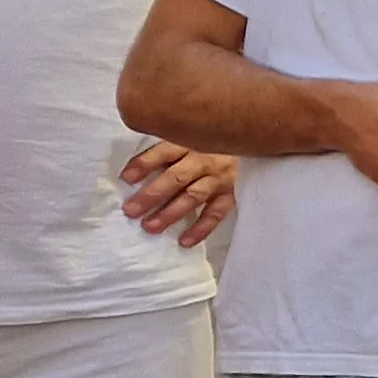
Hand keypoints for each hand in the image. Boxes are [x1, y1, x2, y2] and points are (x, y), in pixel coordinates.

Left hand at [117, 141, 237, 246]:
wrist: (252, 138)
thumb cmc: (210, 143)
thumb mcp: (190, 137)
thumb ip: (167, 149)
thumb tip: (133, 162)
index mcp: (191, 142)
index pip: (165, 152)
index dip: (144, 164)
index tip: (125, 178)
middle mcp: (206, 159)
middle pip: (176, 177)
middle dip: (152, 195)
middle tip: (131, 210)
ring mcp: (220, 178)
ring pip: (193, 196)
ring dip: (171, 213)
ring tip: (150, 227)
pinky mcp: (232, 193)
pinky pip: (216, 213)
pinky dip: (201, 228)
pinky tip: (184, 241)